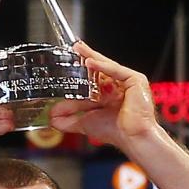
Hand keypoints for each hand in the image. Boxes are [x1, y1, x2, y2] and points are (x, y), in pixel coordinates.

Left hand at [44, 41, 164, 154]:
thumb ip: (69, 121)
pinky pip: (117, 70)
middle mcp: (119, 87)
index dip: (80, 72)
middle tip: (72, 50)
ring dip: (91, 57)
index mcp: (110, 95)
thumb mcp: (85, 123)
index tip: (66, 66)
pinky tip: (90, 62)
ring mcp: (128, 83)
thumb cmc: (117, 132)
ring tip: (78, 50)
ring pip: (107, 66)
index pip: (92, 80)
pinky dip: (103, 66)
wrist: (132, 139)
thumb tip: (53, 120)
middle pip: (99, 69)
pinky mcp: (136, 80)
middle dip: (85, 58)